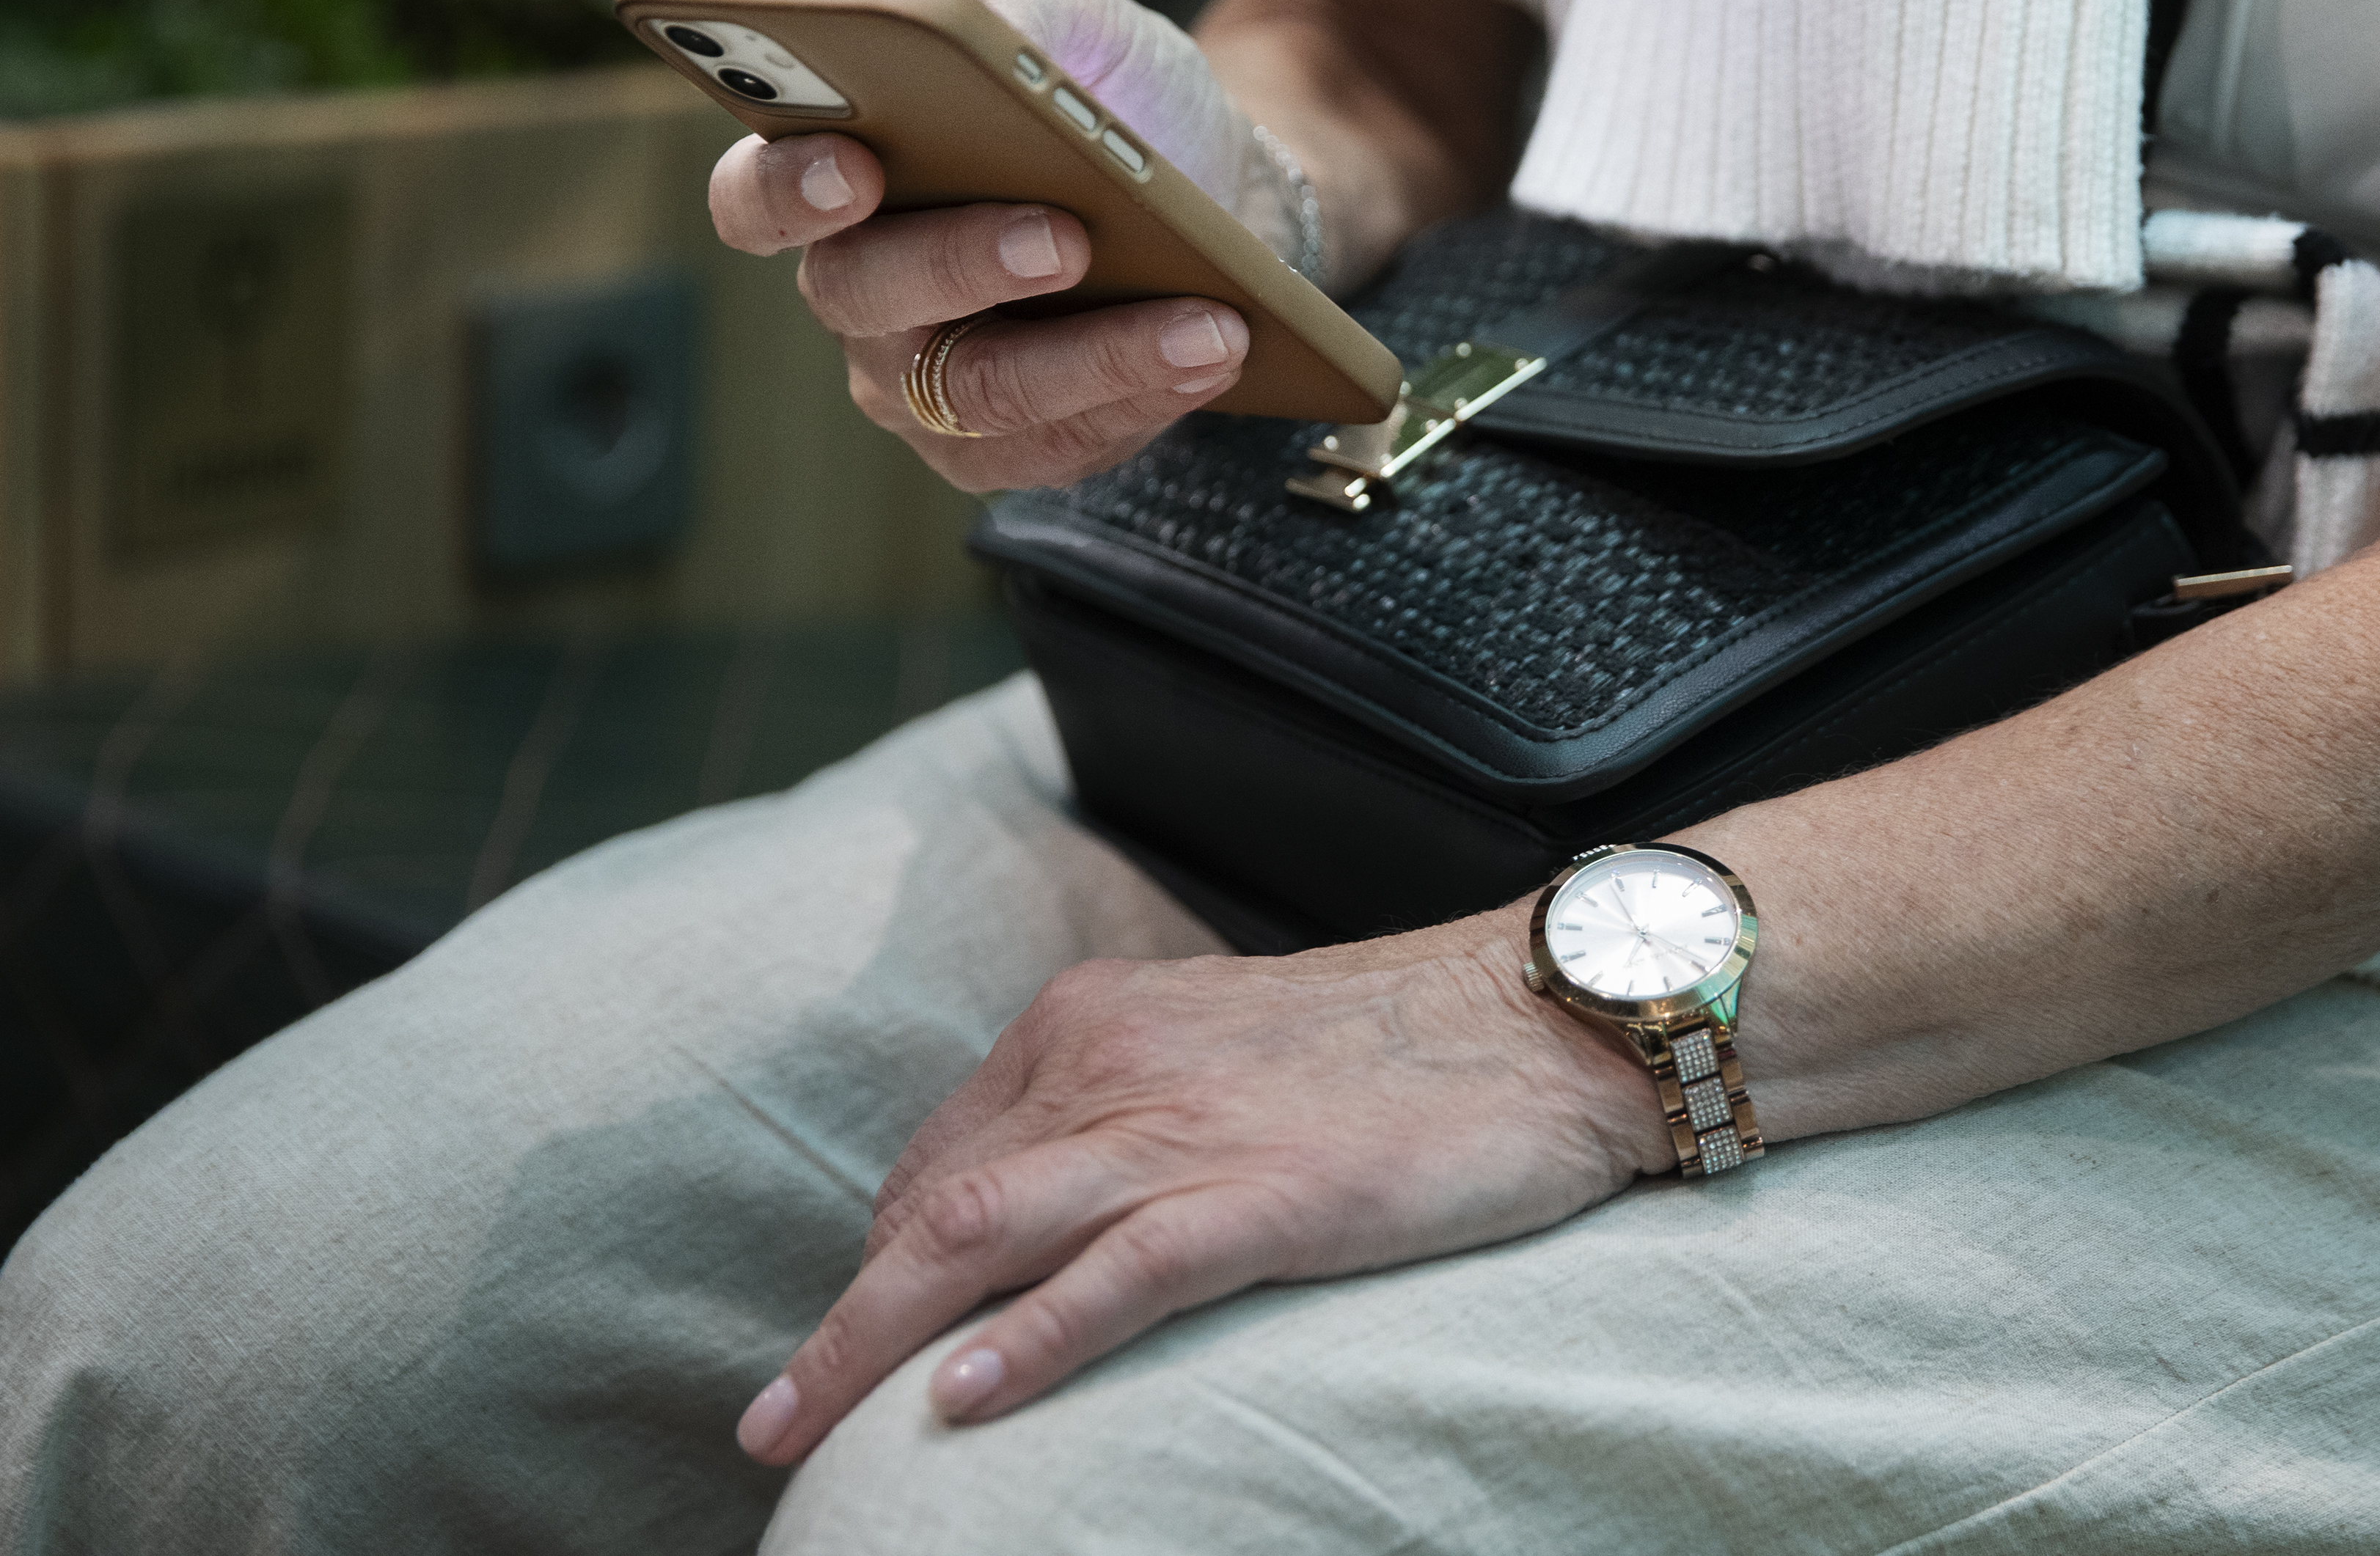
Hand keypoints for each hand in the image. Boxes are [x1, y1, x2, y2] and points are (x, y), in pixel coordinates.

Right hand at [704, 0, 1280, 492]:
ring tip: (1201, 320)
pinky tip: (1215, 352)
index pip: (756, 198)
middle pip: (865, 297)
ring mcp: (920, 386)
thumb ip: (1021, 8)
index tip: (854, 164)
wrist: (1216, 185)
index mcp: (833, 177)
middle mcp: (856, 292)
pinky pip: (1059, 446)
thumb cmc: (1112, 99)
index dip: (787, 190)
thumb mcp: (1078, 22)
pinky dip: (1145, 396)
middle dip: (965, 264)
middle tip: (1066, 236)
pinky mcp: (1004, 452)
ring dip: (1097, 355)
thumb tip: (987, 29)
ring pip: (979, 392)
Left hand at [730, 916, 1670, 1464]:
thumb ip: (1128, 1113)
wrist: (1545, 1014)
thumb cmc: (1400, 1049)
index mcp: (1094, 1019)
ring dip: (870, 1343)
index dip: (885, 1265)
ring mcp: (1183, 1126)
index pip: (946, 1156)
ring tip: (797, 1431)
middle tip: (767, 1426)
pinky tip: (962, 1400)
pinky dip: (1027, 1339)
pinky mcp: (1265, 1193)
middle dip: (839, 1323)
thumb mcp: (1225, 1055)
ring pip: (983, 1236)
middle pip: (933, 1203)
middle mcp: (1111, 1058)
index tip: (854, 1350)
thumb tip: (1047, 1219)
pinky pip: (1116, 1274)